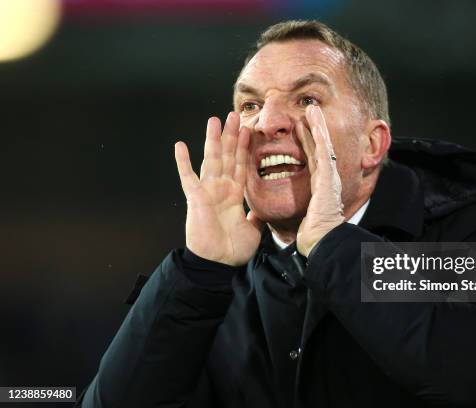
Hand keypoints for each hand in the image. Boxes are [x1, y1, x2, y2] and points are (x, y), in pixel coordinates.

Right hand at [174, 112, 263, 265]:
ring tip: (214, 120)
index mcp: (235, 195)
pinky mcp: (195, 198)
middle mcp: (221, 189)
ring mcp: (208, 191)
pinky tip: (181, 145)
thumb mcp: (254, 230)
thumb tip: (261, 210)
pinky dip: (183, 162)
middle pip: (228, 156)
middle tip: (233, 115)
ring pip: (212, 160)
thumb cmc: (234, 249)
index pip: (241, 165)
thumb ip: (256, 216)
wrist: (219, 263)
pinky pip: (188, 177)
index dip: (245, 148)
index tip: (248, 130)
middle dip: (231, 136)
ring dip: (213, 140)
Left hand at [295, 105, 344, 256]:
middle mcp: (327, 180)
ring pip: (323, 146)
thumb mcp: (305, 216)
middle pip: (320, 149)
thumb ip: (302, 209)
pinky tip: (315, 123)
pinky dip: (320, 136)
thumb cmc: (314, 235)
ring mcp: (330, 178)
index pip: (313, 160)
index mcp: (320, 188)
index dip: (308, 144)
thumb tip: (292, 214)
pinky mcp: (328, 178)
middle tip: (310, 112)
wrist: (323, 242)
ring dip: (318, 127)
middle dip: (315, 130)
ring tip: (313, 110)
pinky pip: (323, 153)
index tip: (301, 129)